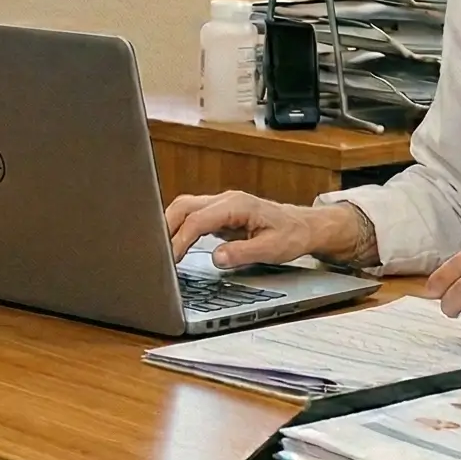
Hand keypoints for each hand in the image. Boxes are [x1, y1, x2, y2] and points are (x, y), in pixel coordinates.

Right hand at [165, 191, 374, 269]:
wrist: (303, 227)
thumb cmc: (291, 236)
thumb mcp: (272, 249)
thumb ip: (242, 254)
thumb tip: (215, 258)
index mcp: (237, 205)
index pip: (197, 220)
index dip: (180, 240)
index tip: (170, 260)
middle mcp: (225, 199)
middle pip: (183, 206)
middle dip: (165, 228)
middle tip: (157, 255)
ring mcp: (220, 204)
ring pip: (184, 207)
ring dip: (169, 226)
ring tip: (160, 250)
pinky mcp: (218, 213)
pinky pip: (191, 215)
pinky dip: (178, 228)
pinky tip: (173, 244)